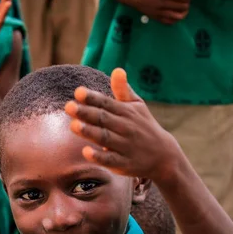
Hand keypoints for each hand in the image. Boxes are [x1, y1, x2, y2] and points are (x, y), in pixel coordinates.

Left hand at [65, 68, 179, 181]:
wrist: (164, 156)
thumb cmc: (144, 127)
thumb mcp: (137, 106)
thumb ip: (123, 90)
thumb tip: (117, 69)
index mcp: (126, 112)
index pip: (106, 103)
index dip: (92, 98)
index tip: (78, 92)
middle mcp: (125, 128)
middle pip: (103, 119)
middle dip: (86, 113)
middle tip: (68, 106)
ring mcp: (125, 146)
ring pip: (105, 138)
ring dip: (89, 132)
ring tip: (73, 125)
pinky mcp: (124, 164)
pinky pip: (110, 160)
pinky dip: (99, 156)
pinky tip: (86, 152)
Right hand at [110, 0, 191, 24]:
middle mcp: (163, 2)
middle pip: (184, 5)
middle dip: (187, 0)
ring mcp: (159, 11)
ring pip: (179, 16)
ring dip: (183, 10)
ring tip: (181, 4)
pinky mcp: (154, 16)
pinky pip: (169, 22)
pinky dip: (174, 18)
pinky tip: (174, 12)